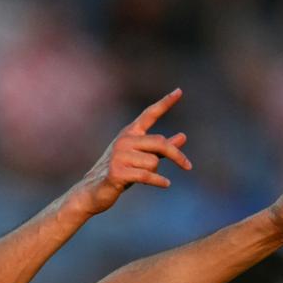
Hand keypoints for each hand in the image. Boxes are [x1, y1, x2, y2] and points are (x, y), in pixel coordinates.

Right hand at [74, 88, 192, 215]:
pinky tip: (166, 184)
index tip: (179, 91)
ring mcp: (119, 155)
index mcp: (130, 133)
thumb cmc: (121, 172)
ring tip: (143, 177)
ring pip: (153, 162)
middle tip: (188, 166)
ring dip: (155, 173)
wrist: (94, 191)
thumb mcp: (143, 157)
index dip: (165, 103)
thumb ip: (162, 148)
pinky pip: (147, 175)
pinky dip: (158, 181)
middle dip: (176, 156)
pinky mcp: (117, 171)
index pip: (150, 114)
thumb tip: (183, 136)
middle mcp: (124, 140)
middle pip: (160, 142)